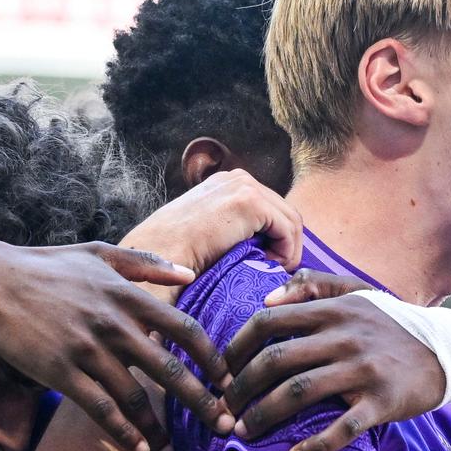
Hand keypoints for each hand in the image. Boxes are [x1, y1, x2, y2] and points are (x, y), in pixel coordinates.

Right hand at [0, 241, 228, 450]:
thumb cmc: (46, 268)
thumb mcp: (99, 254)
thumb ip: (146, 265)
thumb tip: (189, 275)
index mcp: (127, 296)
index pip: (185, 330)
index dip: (212, 359)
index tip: (228, 382)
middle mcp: (113, 324)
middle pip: (170, 370)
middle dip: (202, 402)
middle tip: (225, 427)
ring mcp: (86, 350)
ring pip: (135, 398)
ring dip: (159, 429)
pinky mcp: (59, 372)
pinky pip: (100, 409)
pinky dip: (123, 432)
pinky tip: (139, 449)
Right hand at [123, 169, 303, 278]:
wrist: (158, 255)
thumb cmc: (177, 255)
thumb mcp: (210, 234)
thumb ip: (233, 230)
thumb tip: (263, 248)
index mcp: (226, 183)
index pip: (270, 208)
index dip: (276, 239)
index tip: (265, 264)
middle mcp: (237, 178)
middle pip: (285, 211)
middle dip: (285, 244)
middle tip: (272, 270)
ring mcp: (244, 186)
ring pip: (291, 220)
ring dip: (287, 251)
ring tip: (268, 272)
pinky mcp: (250, 202)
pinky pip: (288, 229)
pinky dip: (286, 252)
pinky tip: (267, 267)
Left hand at [219, 270, 448, 450]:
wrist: (448, 353)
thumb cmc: (392, 325)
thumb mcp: (358, 293)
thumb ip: (313, 286)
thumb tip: (267, 294)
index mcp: (333, 310)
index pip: (269, 321)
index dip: (236, 347)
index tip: (221, 370)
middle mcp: (344, 337)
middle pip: (275, 360)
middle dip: (240, 388)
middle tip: (224, 409)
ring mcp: (363, 370)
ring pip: (299, 393)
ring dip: (264, 416)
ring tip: (243, 433)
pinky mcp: (382, 402)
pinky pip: (342, 428)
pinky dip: (314, 446)